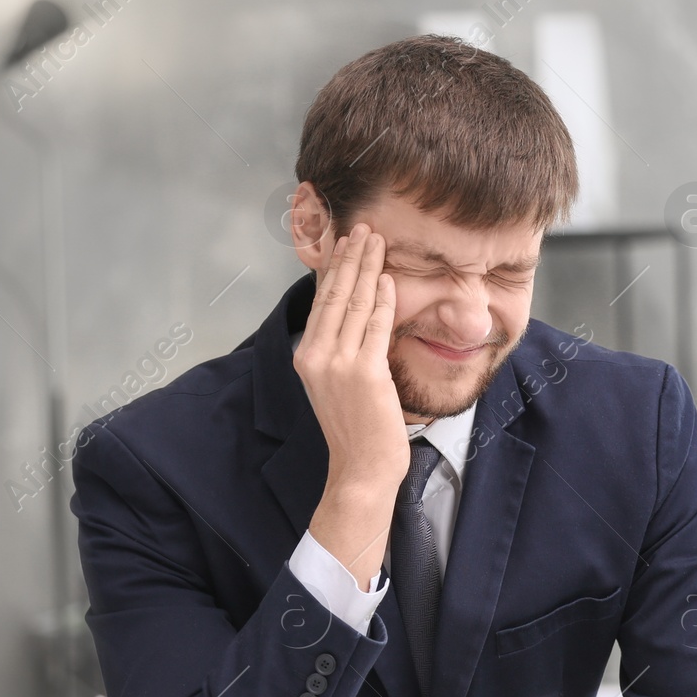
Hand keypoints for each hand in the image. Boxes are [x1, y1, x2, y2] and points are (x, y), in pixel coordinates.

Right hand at [295, 226, 407, 587]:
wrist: (361, 469)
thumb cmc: (358, 429)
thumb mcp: (340, 384)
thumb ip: (344, 349)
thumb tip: (360, 314)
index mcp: (307, 358)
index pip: (322, 303)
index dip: (334, 269)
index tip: (346, 243)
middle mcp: (316, 357)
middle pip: (335, 294)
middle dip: (351, 257)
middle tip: (364, 227)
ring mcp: (338, 364)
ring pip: (355, 304)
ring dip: (368, 267)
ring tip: (378, 241)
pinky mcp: (364, 373)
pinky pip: (376, 326)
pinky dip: (384, 299)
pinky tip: (389, 278)